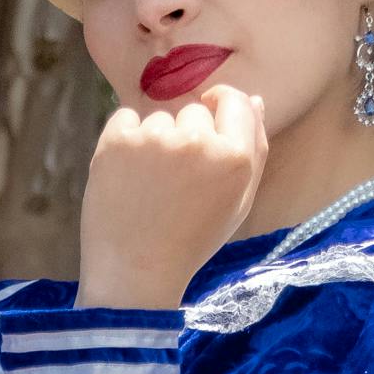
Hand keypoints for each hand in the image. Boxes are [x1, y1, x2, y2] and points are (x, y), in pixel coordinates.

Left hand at [75, 83, 267, 308]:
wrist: (134, 273)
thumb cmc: (190, 241)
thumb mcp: (237, 204)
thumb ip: (254, 151)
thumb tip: (256, 101)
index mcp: (234, 157)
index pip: (236, 101)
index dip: (222, 104)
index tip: (209, 114)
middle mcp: (197, 142)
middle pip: (194, 113)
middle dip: (186, 135)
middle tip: (174, 181)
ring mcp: (155, 139)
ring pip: (159, 119)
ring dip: (154, 141)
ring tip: (149, 185)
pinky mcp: (117, 141)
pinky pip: (125, 119)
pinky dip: (124, 140)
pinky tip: (126, 174)